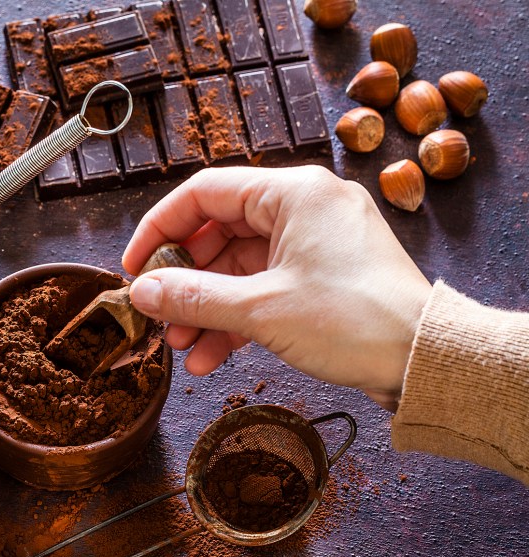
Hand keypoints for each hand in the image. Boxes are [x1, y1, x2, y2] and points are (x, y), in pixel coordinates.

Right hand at [123, 166, 431, 410]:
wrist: (424, 359)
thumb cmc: (356, 320)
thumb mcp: (260, 309)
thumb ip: (192, 297)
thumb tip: (142, 292)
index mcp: (293, 193)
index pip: (204, 193)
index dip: (159, 229)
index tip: (135, 267)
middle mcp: (304, 208)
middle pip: (219, 233)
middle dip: (184, 281)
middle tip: (158, 316)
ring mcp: (316, 242)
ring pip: (239, 267)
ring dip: (206, 307)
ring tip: (182, 347)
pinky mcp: (323, 275)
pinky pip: (264, 287)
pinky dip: (236, 318)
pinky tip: (211, 355)